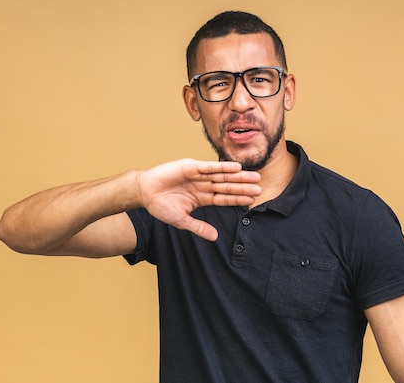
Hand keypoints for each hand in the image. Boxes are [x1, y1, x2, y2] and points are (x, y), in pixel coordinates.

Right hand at [138, 159, 260, 240]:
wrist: (144, 192)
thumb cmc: (160, 206)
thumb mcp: (181, 220)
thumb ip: (198, 227)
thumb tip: (215, 237)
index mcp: (202, 198)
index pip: (224, 198)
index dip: (238, 198)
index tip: (253, 199)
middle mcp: (203, 185)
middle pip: (227, 186)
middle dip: (243, 186)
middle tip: (260, 187)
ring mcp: (198, 175)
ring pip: (222, 176)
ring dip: (238, 176)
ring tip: (254, 176)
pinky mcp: (190, 166)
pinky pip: (209, 167)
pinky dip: (222, 167)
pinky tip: (236, 167)